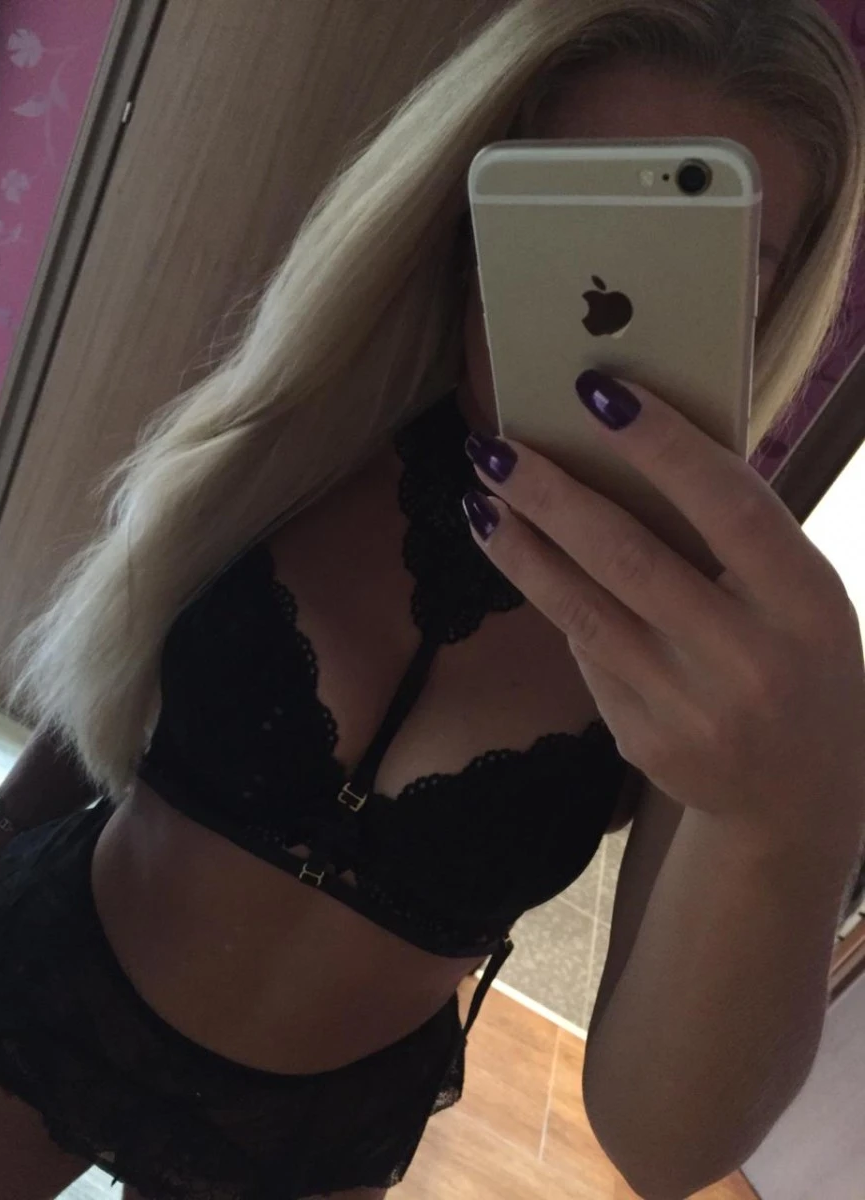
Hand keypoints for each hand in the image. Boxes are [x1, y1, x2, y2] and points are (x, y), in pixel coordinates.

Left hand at [462, 370, 864, 857]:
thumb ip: (740, 539)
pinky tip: (527, 562)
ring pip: (582, 610)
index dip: (661, 445)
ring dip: (521, 549)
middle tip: (494, 448)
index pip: (728, 506)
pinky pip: (586, 654)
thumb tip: (632, 455)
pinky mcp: (643, 741)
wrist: (800, 797)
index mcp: (807, 605)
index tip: (598, 391)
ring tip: (479, 500)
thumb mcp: (804, 598)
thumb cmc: (803, 664)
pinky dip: (556, 600)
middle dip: (551, 495)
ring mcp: (689, 708)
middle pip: (628, 558)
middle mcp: (747, 659)